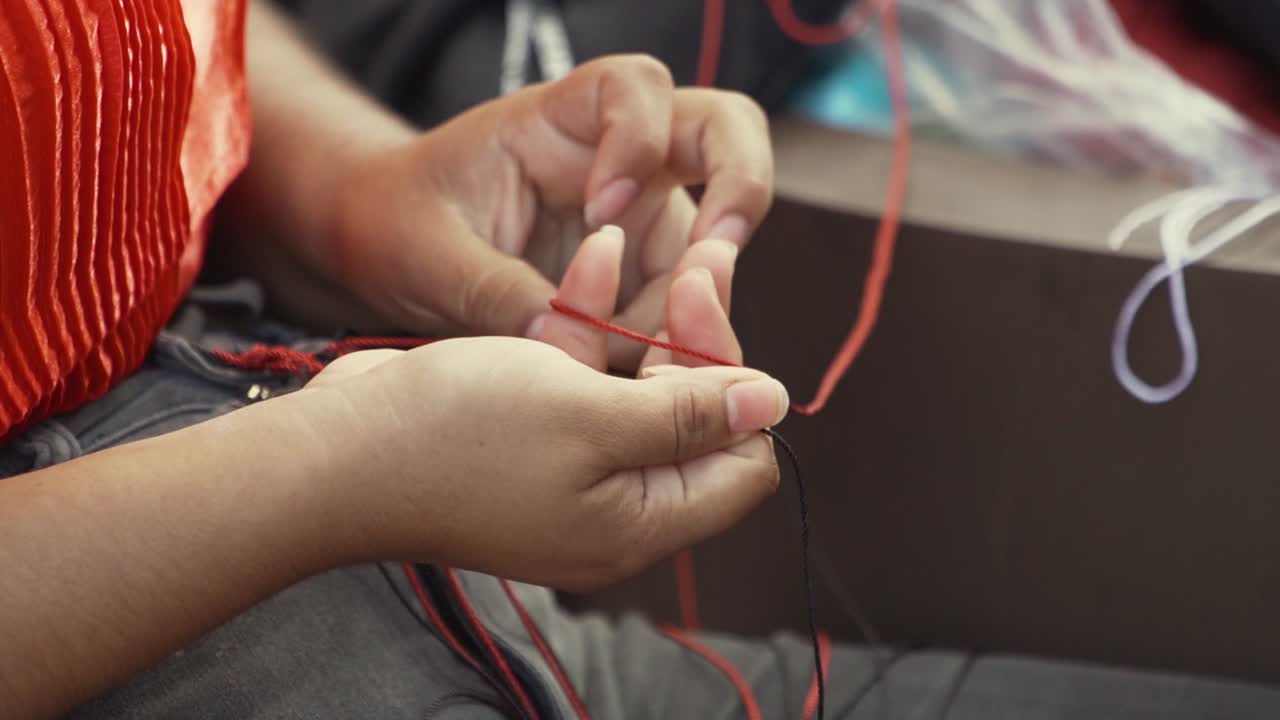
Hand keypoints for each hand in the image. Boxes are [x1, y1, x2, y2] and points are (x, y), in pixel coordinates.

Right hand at [299, 231, 782, 590]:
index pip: (744, 462)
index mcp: (642, 521)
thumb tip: (774, 404)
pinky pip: (580, 384)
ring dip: (633, 319)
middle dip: (689, 341)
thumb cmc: (460, 436)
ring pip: (635, 390)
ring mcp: (568, 474)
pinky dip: (584, 327)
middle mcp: (614, 507)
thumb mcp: (589, 416)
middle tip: (689, 266)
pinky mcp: (529, 440)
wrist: (336, 453)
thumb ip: (689, 412)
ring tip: (620, 242)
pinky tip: (588, 258)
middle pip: (694, 421)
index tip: (704, 314)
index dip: (737, 387)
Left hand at [333, 55, 772, 368]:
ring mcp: (642, 213)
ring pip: (712, 241)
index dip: (639, 141)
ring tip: (627, 353)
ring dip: (691, 299)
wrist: (389, 250)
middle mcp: (619, 157)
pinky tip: (623, 367)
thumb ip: (498, 293)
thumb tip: (565, 346)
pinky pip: (683, 302)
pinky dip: (669, 336)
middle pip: (727, 135)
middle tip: (711, 264)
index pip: (637, 89)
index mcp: (559, 118)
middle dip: (739, 193)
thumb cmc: (403, 224)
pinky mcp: (642, 270)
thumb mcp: (434, 255)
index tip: (601, 210)